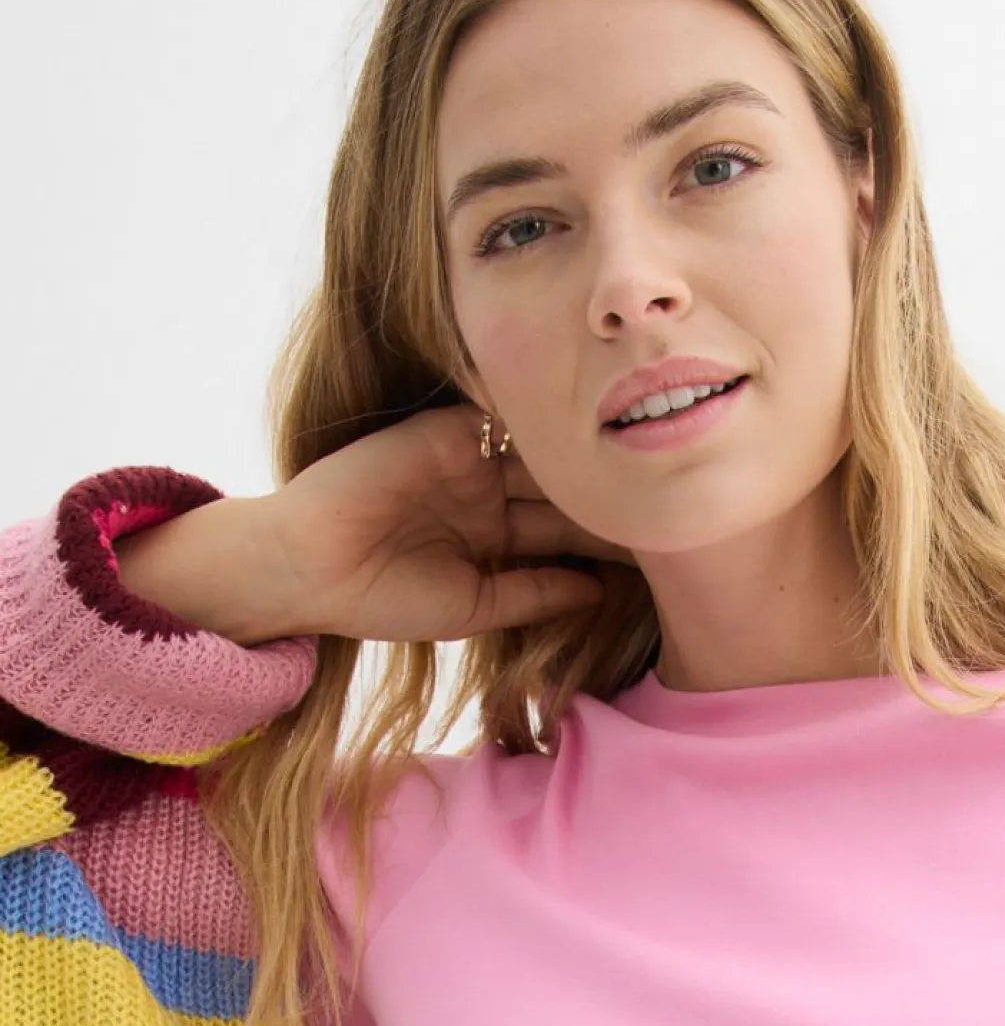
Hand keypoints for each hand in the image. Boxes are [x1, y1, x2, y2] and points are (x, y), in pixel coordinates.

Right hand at [258, 402, 638, 643]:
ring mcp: (470, 459)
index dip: (610, 535)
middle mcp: (490, 494)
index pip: (567, 530)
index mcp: (497, 538)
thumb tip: (602, 592)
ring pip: (543, 455)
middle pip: (565, 487)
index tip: (666, 542)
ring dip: (587, 458)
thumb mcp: (475, 606)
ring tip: (645, 458)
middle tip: (673, 488)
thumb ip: (536, 594)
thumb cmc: (383, 599)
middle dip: (612, 489)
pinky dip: (542, 422)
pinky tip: (593, 426)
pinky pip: (504, 419)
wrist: (308, 567)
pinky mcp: (447, 430)